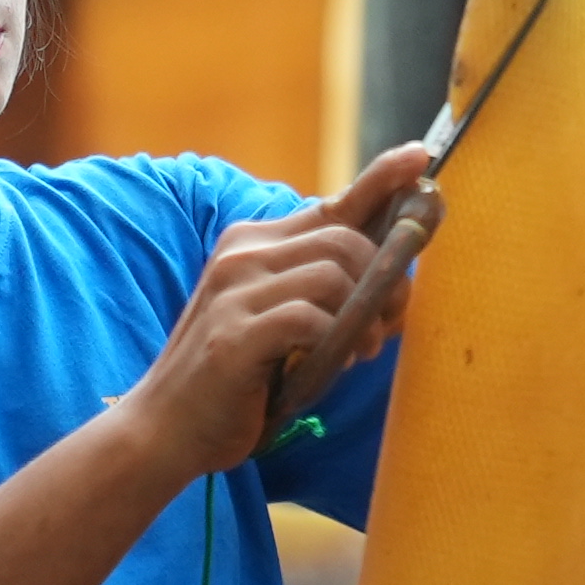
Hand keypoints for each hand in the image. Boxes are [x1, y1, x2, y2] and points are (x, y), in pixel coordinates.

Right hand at [124, 142, 434, 475]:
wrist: (165, 427)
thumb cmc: (235, 377)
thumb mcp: (278, 319)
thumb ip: (320, 288)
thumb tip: (393, 272)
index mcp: (253, 244)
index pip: (331, 202)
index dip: (381, 179)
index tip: (420, 157)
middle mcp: (241, 255)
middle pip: (344, 239)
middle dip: (384, 278)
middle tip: (392, 320)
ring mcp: (234, 292)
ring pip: (333, 275)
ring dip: (365, 317)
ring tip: (363, 350)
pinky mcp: (234, 335)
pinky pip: (309, 319)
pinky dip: (336, 341)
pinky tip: (337, 362)